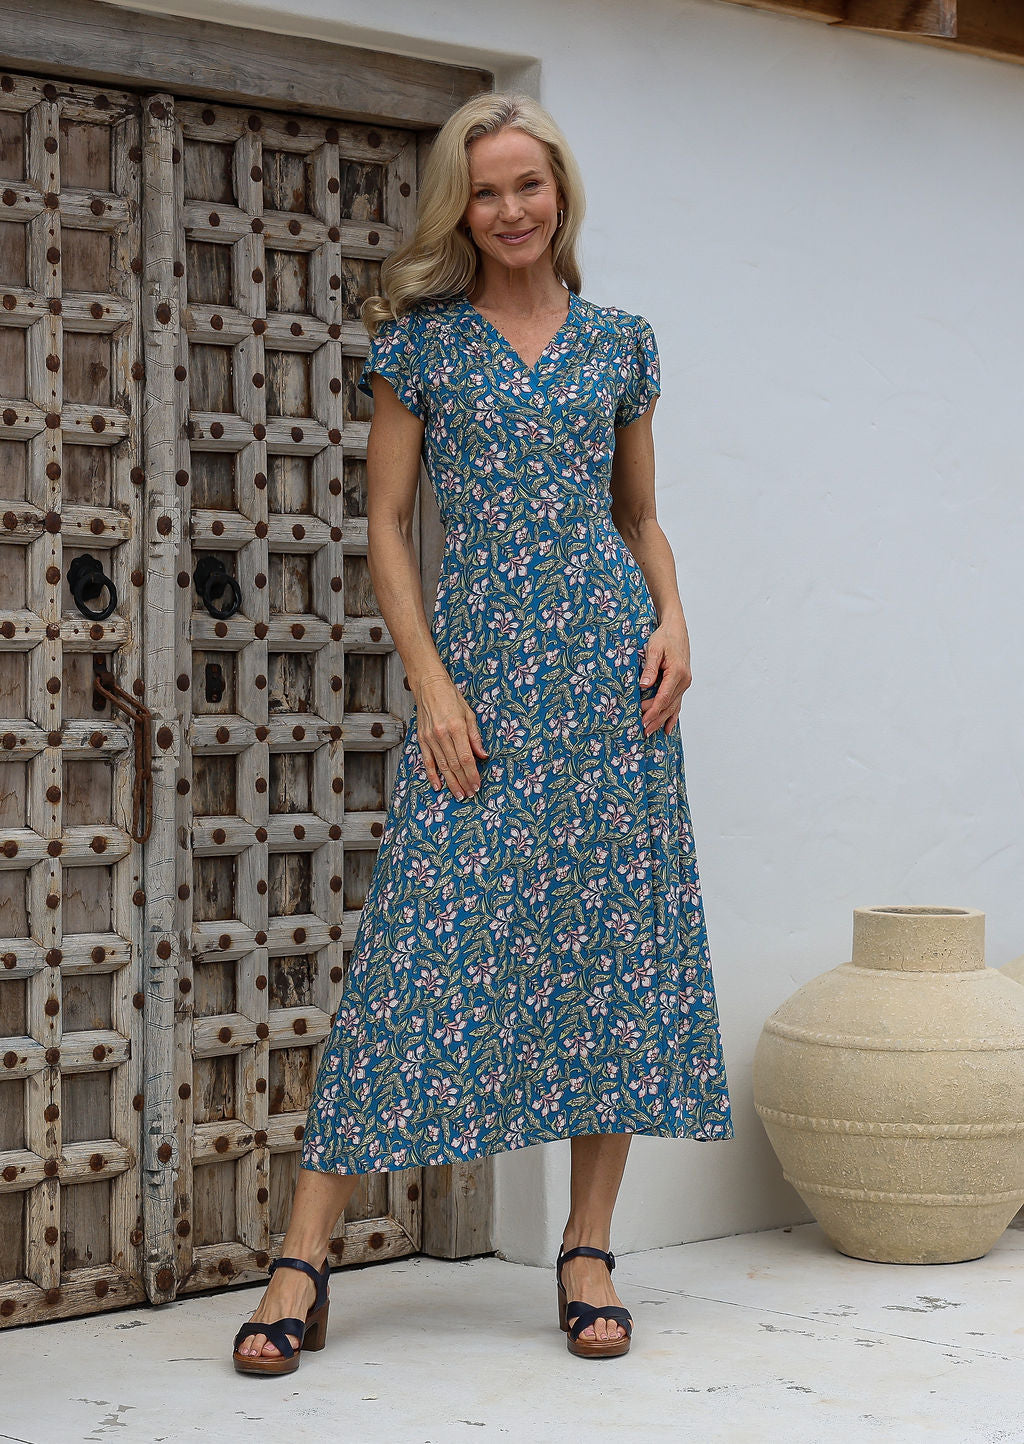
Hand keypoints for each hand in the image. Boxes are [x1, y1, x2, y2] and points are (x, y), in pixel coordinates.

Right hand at [413, 674, 488, 798]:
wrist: (429, 686)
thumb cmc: (451, 698)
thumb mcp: (469, 714)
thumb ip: (475, 736)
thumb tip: (483, 755)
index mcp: (456, 727)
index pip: (466, 757)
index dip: (472, 774)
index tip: (477, 785)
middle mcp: (442, 734)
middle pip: (454, 765)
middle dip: (463, 781)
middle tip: (469, 794)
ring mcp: (430, 738)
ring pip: (442, 765)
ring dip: (451, 782)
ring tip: (458, 794)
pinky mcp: (421, 739)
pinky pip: (427, 761)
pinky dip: (431, 775)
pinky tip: (437, 786)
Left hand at [638, 619, 690, 736]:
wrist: (676, 629)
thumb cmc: (664, 637)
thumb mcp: (654, 649)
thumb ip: (650, 668)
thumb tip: (644, 686)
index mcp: (677, 673)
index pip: (663, 698)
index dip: (652, 711)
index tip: (642, 720)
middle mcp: (684, 680)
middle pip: (669, 705)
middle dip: (656, 719)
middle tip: (643, 731)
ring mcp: (685, 683)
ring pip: (674, 706)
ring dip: (662, 720)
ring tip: (652, 731)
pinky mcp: (683, 683)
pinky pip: (678, 702)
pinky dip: (673, 715)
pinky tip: (668, 727)